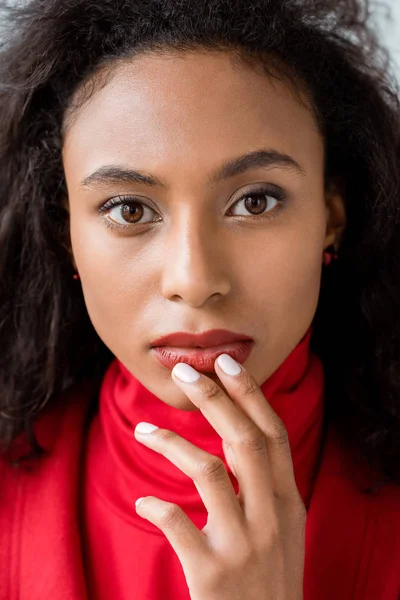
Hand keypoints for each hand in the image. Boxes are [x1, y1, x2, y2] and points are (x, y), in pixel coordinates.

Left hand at [134, 353, 305, 599]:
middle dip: (214, 397)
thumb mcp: (283, 529)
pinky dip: (157, 506)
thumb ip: (266, 486)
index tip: (226, 362)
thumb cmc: (269, 581)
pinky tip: (144, 503)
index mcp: (288, 502)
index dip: (250, 393)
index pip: (272, 433)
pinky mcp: (213, 573)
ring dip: (171, 443)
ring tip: (143, 429)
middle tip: (185, 371)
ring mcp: (244, 544)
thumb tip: (237, 436)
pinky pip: (178, 524)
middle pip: (244, 439)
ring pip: (209, 470)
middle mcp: (271, 516)